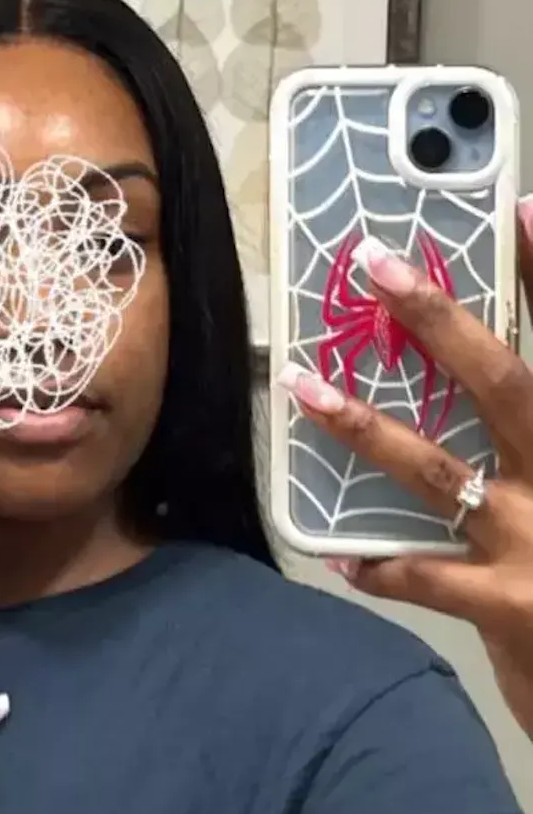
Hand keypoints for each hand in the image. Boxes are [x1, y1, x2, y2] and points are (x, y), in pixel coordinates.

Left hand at [278, 208, 532, 741]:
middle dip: (440, 321)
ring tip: (303, 388)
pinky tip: (341, 556)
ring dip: (364, 427)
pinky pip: (424, 576)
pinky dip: (381, 566)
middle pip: (506, 382)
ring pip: (438, 470)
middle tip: (379, 266)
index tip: (525, 206)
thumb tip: (490, 380)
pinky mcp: (508, 608)